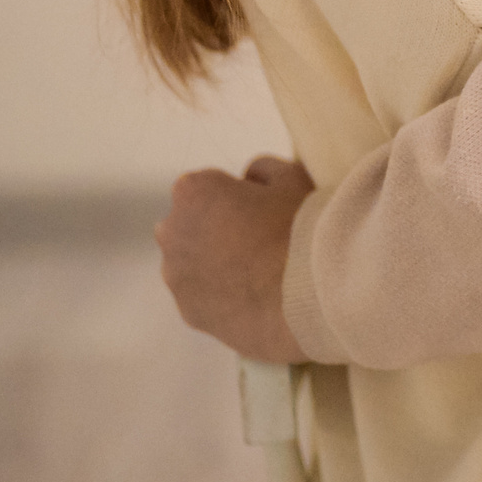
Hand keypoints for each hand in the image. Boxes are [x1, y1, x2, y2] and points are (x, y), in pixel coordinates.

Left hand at [155, 154, 311, 362]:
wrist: (309, 292)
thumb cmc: (300, 226)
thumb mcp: (292, 177)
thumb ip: (262, 169)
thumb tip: (249, 181)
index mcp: (193, 192)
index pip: (206, 186)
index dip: (237, 195)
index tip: (263, 208)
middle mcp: (172, 232)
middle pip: (191, 224)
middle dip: (216, 228)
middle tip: (261, 239)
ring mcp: (177, 277)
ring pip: (193, 263)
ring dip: (216, 263)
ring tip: (262, 273)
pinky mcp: (188, 312)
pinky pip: (203, 297)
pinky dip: (222, 295)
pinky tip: (256, 297)